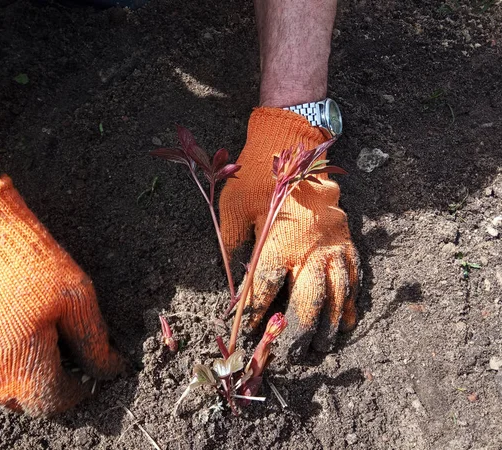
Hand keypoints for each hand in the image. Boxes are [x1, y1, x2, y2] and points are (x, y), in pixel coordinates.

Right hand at [0, 176, 123, 415]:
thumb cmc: (30, 261)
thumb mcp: (77, 298)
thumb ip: (94, 342)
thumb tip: (110, 371)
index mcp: (21, 367)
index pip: (54, 401)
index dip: (77, 390)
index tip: (89, 374)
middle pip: (23, 399)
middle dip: (47, 382)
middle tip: (63, 351)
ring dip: (17, 369)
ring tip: (31, 330)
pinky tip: (2, 322)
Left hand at [219, 108, 359, 358]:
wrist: (296, 147)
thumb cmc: (258, 176)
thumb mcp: (233, 206)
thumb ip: (233, 245)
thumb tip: (232, 281)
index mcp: (278, 243)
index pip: (263, 289)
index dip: (254, 313)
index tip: (247, 332)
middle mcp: (310, 250)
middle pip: (308, 303)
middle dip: (299, 333)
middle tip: (293, 354)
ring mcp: (332, 246)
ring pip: (337, 295)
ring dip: (330, 325)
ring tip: (323, 348)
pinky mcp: (346, 240)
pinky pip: (354, 277)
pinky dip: (351, 301)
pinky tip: (347, 320)